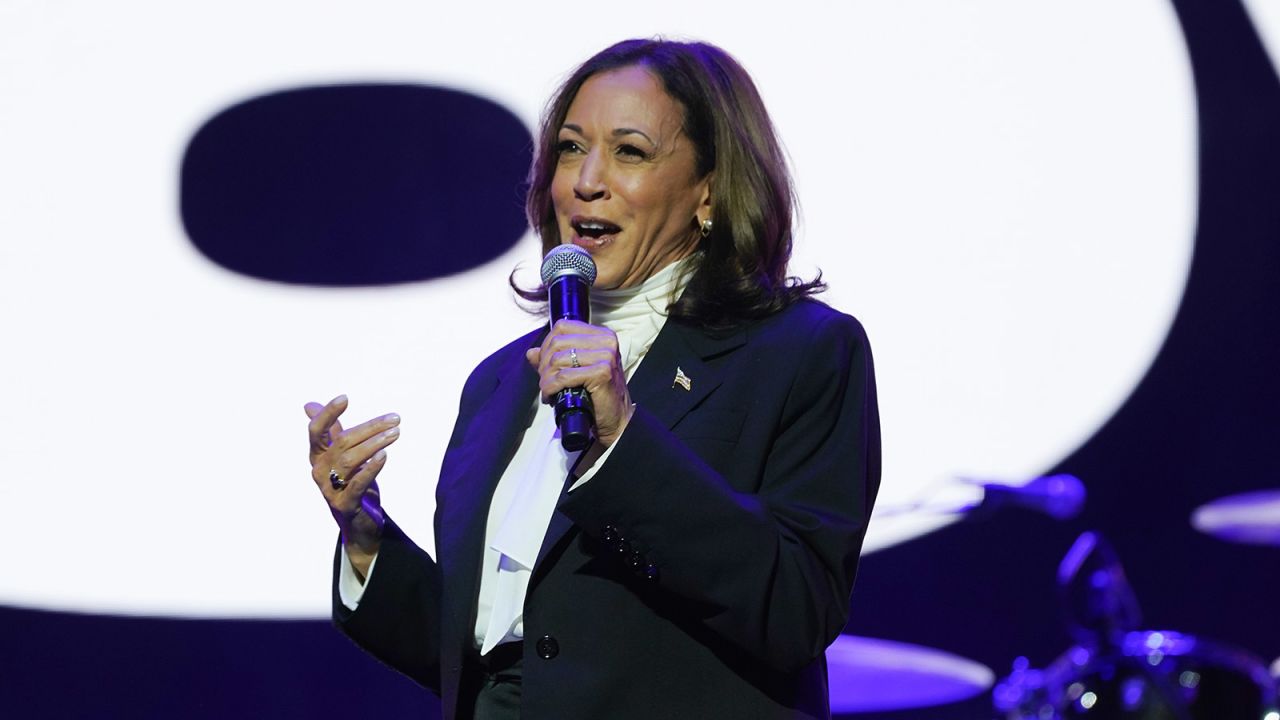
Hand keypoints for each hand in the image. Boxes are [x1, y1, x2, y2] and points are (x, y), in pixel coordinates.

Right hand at [305, 394, 399, 575]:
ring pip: (351, 460)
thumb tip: (309, 405)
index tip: (345, 398)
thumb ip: (330, 432)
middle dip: (370, 428)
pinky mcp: (344, 504)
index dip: (328, 414)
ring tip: (396, 433)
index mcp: (317, 456)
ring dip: (375, 444)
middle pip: (342, 443)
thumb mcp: (340, 456)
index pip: (316, 431)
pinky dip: (371, 468)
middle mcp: (319, 471)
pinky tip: (384, 455)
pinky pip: (358, 483)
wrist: (357, 523)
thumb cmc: (349, 484)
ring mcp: (330, 489)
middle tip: (395, 419)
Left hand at [526, 319, 633, 446]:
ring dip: (546, 379)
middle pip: (557, 343)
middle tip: (545, 381)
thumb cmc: (598, 395)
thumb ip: (554, 359)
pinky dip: (552, 387)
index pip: (562, 327)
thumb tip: (531, 353)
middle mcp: (606, 342)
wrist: (616, 419)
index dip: (546, 345)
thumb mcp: (576, 370)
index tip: (544, 364)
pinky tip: (552, 395)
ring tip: (548, 390)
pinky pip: (564, 376)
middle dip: (544, 364)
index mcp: (602, 335)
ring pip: (558, 360)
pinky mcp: (602, 372)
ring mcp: (606, 355)